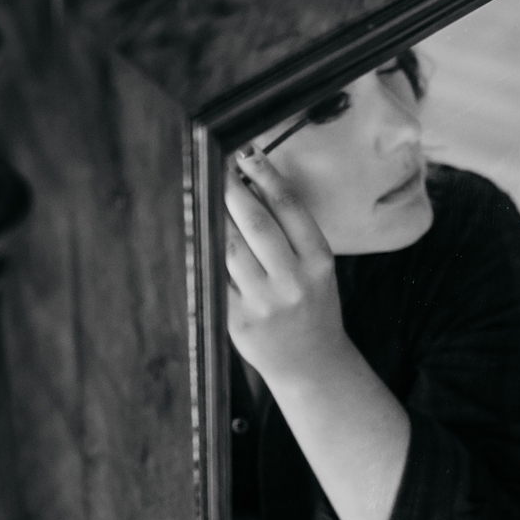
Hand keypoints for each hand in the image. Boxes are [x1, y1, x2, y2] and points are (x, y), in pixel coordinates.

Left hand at [225, 147, 347, 383]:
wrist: (313, 365)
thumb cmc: (312, 307)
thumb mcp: (318, 269)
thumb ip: (292, 235)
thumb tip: (251, 187)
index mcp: (319, 262)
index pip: (290, 208)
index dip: (266, 176)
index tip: (248, 154)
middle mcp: (294, 281)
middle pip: (256, 223)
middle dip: (232, 189)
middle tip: (217, 165)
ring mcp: (265, 303)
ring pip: (230, 247)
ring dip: (215, 216)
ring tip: (207, 195)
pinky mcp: (238, 321)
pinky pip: (215, 277)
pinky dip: (206, 251)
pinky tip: (200, 232)